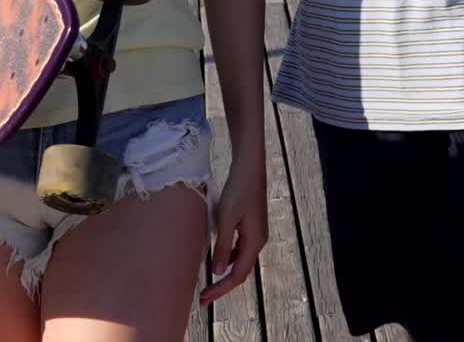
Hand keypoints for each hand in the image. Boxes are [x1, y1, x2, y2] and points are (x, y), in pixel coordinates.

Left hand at [200, 144, 267, 305]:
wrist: (249, 166)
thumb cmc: (238, 189)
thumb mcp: (226, 218)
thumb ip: (223, 246)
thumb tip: (218, 272)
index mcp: (255, 241)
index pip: (238, 274)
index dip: (221, 288)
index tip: (205, 298)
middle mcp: (258, 240)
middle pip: (241, 270)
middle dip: (223, 284)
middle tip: (204, 296)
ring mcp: (256, 232)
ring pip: (241, 260)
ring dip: (225, 272)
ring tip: (208, 281)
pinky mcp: (251, 224)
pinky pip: (240, 247)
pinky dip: (229, 257)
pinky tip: (218, 257)